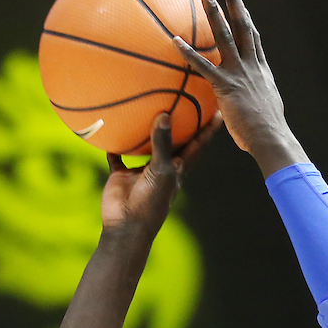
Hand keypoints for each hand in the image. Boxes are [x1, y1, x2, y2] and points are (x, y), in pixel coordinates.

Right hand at [101, 111, 221, 232]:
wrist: (127, 226)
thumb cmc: (151, 201)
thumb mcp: (162, 170)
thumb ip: (163, 144)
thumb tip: (165, 115)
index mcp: (178, 169)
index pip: (197, 146)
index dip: (208, 130)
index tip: (218, 111)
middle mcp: (161, 168)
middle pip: (173, 142)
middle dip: (180, 125)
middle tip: (185, 102)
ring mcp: (141, 172)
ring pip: (145, 147)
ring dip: (145, 132)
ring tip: (147, 107)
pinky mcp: (121, 175)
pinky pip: (117, 156)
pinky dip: (114, 145)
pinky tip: (109, 127)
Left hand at [173, 0, 307, 176]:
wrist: (270, 138)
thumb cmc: (266, 133)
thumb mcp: (262, 111)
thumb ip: (251, 102)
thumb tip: (242, 106)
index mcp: (261, 70)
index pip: (253, 38)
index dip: (247, 17)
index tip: (240, 2)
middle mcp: (251, 66)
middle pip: (243, 26)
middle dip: (235, 2)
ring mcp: (239, 73)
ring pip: (226, 37)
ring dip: (215, 13)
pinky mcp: (226, 86)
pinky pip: (203, 66)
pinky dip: (188, 52)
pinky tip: (175, 40)